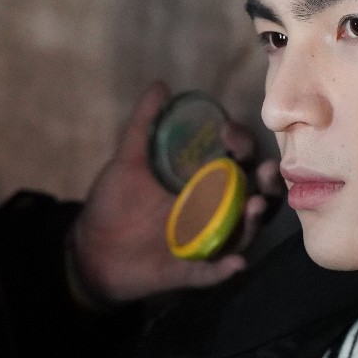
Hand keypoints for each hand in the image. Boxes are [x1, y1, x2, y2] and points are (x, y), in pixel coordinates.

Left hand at [68, 82, 275, 304]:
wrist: (90, 249)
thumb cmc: (114, 203)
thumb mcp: (128, 161)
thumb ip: (145, 124)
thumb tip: (162, 85)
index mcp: (201, 181)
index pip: (237, 159)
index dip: (240, 143)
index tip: (227, 133)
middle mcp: (212, 210)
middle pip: (254, 194)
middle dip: (267, 182)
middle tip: (265, 170)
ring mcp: (204, 240)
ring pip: (242, 232)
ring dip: (254, 221)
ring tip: (255, 206)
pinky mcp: (190, 269)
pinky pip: (213, 271)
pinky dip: (225, 268)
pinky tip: (234, 263)